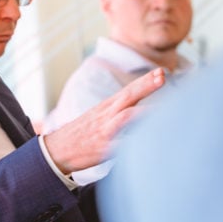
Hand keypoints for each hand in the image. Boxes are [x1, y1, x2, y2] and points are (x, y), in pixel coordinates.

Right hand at [43, 68, 164, 172]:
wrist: (57, 150)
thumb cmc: (82, 133)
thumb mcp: (99, 116)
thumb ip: (119, 110)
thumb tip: (142, 108)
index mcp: (106, 107)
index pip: (128, 90)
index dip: (145, 80)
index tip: (161, 71)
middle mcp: (107, 115)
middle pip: (128, 96)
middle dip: (146, 86)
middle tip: (162, 76)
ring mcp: (105, 132)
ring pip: (126, 118)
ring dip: (144, 112)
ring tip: (164, 109)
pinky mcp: (103, 150)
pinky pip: (121, 146)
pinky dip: (134, 142)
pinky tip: (149, 140)